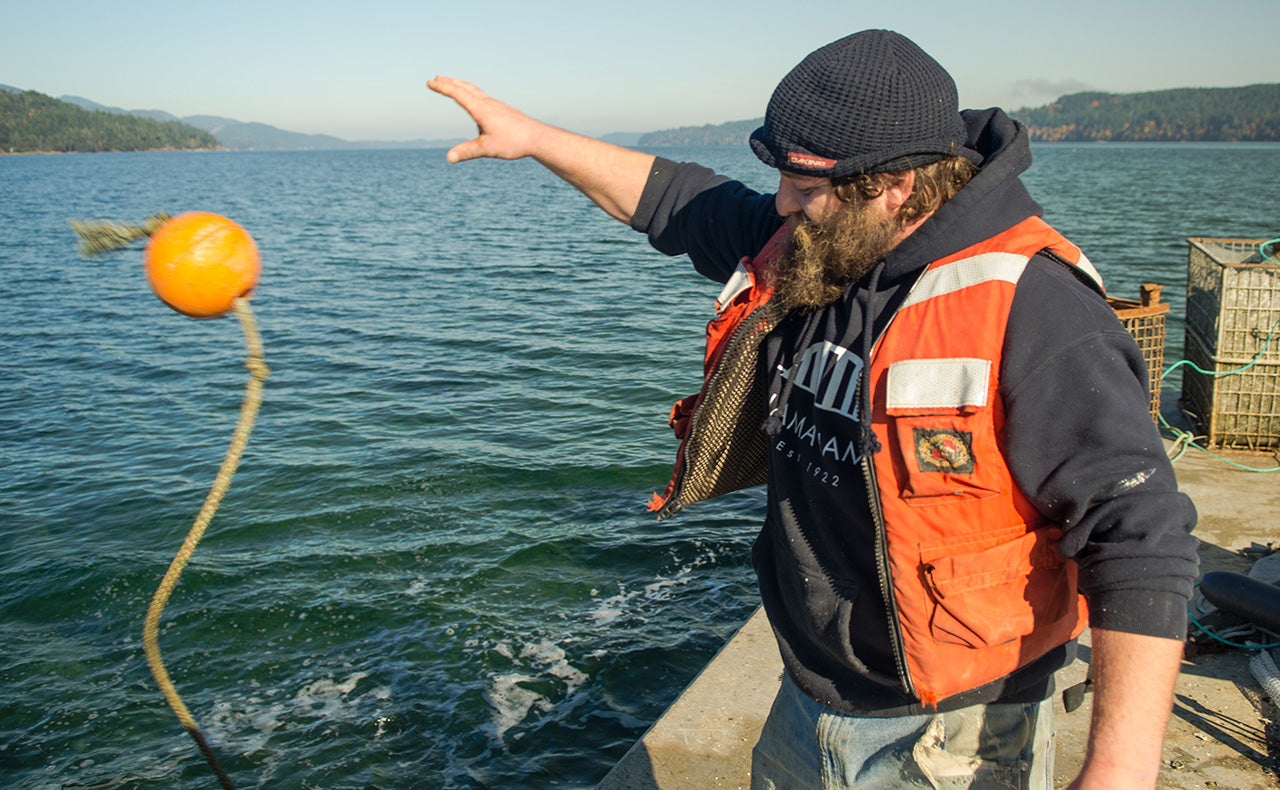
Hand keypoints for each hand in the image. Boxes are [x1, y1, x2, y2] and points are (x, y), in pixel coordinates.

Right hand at [426, 76, 545, 163]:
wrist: (537, 138)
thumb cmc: (514, 142)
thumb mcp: (488, 149)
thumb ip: (467, 152)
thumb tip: (449, 158)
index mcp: (481, 109)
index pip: (457, 94)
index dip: (442, 87)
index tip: (430, 82)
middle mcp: (488, 103)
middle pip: (465, 87)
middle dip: (449, 82)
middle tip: (436, 78)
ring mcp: (496, 105)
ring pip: (475, 90)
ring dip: (461, 85)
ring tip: (452, 86)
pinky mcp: (502, 110)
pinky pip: (483, 97)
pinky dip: (472, 93)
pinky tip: (475, 103)